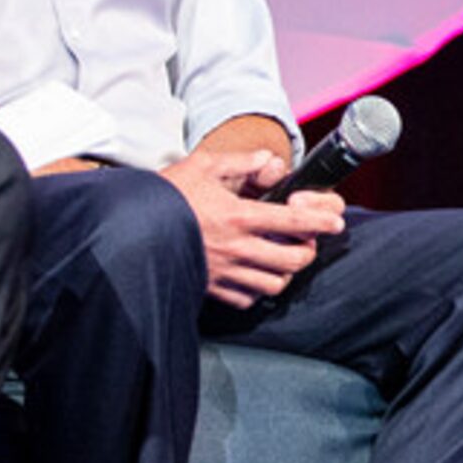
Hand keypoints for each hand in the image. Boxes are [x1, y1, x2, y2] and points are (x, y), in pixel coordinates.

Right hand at [157, 147, 346, 307]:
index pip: (294, 221)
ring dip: (285, 271)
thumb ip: (242, 163)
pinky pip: (247, 299)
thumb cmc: (165, 196)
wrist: (127, 229)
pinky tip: (253, 273)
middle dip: (308, 250)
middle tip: (305, 240)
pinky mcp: (210, 289)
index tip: (336, 222)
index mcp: (238, 216)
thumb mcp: (203, 166)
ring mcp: (224, 273)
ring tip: (280, 257)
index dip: (321, 222)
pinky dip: (257, 289)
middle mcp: (236, 248)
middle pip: (294, 260)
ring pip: (275, 284)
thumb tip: (272, 164)